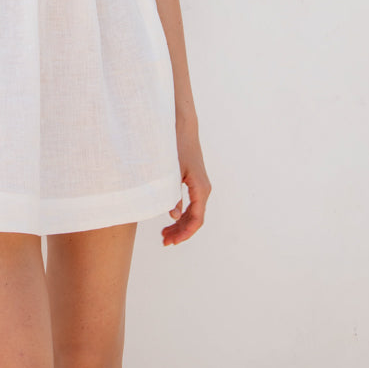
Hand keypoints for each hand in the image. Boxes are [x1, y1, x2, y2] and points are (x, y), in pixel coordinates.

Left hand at [162, 120, 210, 245]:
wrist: (183, 126)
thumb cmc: (177, 146)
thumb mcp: (172, 172)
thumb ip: (173, 195)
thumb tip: (174, 216)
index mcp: (200, 188)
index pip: (196, 219)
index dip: (184, 233)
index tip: (171, 241)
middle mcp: (204, 189)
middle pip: (195, 219)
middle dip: (180, 232)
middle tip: (164, 240)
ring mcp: (200, 186)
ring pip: (193, 212)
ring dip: (180, 224)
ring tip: (165, 233)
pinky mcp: (194, 181)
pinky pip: (192, 204)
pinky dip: (182, 213)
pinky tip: (171, 217)